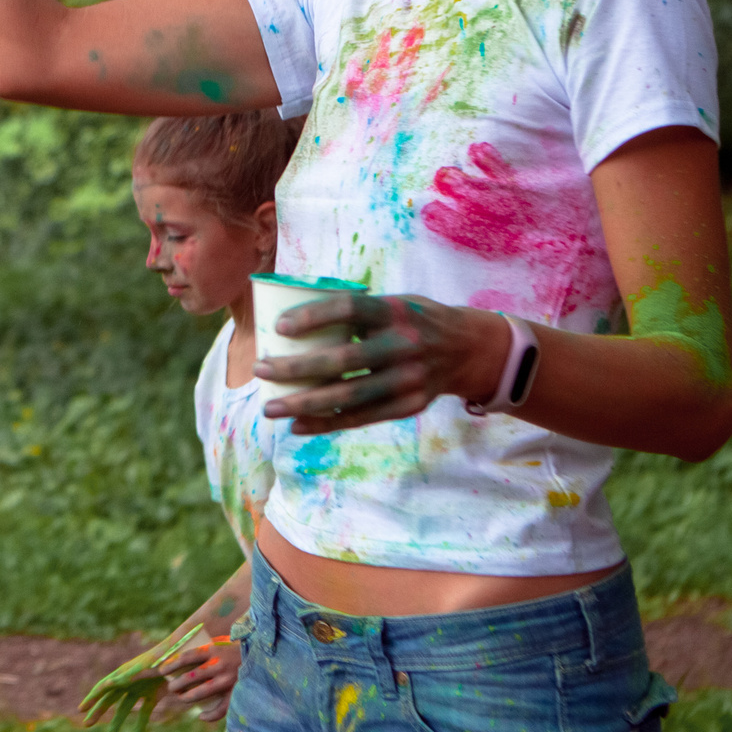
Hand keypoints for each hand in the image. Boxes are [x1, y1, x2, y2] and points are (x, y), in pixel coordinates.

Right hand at [80, 617, 212, 730]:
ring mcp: (141, 688)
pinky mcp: (154, 694)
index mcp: (124, 673)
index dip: (92, 699)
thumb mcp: (144, 667)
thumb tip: (107, 684)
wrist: (185, 654)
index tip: (81, 709)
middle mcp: (130, 681)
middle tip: (86, 724)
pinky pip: (144, 711)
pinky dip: (141, 723)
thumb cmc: (164, 658)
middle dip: (98, 711)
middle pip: (110, 699)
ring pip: (125, 707)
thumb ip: (126, 676)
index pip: (103, 688)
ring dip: (118, 721)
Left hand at [161, 637, 241, 723]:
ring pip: (202, 692)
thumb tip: (186, 657)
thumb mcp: (223, 641)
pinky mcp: (237, 691)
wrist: (266, 653)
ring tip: (181, 698)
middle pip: (191, 677)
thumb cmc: (242, 646)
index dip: (172, 665)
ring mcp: (228, 680)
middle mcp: (219, 665)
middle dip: (177, 684)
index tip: (161, 671)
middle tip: (171, 688)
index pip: (186, 657)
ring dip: (188, 697)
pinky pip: (221, 708)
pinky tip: (201, 716)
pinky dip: (210, 715)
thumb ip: (207, 648)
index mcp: (214, 649)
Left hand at [257, 294, 508, 433]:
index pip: (350, 309)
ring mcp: (409, 379)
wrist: (470, 350)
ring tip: (271, 408)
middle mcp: (405, 345)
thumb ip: (355, 312)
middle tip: (260, 370)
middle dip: (296, 367)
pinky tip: (298, 426)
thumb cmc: (414, 321)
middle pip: (343, 360)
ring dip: (304, 404)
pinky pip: (361, 418)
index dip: (313, 316)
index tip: (278, 327)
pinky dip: (327, 424)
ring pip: (349, 396)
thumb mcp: (394, 304)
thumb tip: (292, 318)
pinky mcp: (409, 405)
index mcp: (396, 312)